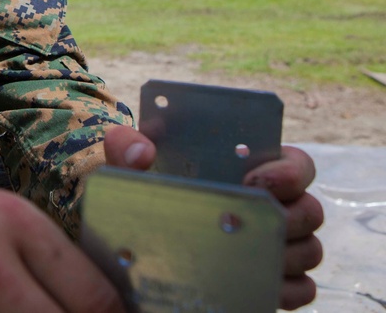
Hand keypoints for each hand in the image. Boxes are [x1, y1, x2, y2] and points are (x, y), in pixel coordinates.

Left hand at [104, 126, 323, 309]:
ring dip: (286, 253)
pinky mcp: (269, 281)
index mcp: (246, 169)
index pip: (295, 163)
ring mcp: (273, 245)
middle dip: (288, 216)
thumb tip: (142, 151)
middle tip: (248, 220)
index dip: (289, 171)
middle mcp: (268, 205)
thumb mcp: (126, 168)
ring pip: (310, 250)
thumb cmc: (137, 196)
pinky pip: (302, 289)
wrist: (129, 244)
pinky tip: (261, 284)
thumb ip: (126, 146)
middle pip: (310, 209)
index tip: (256, 180)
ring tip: (247, 252)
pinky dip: (288, 290)